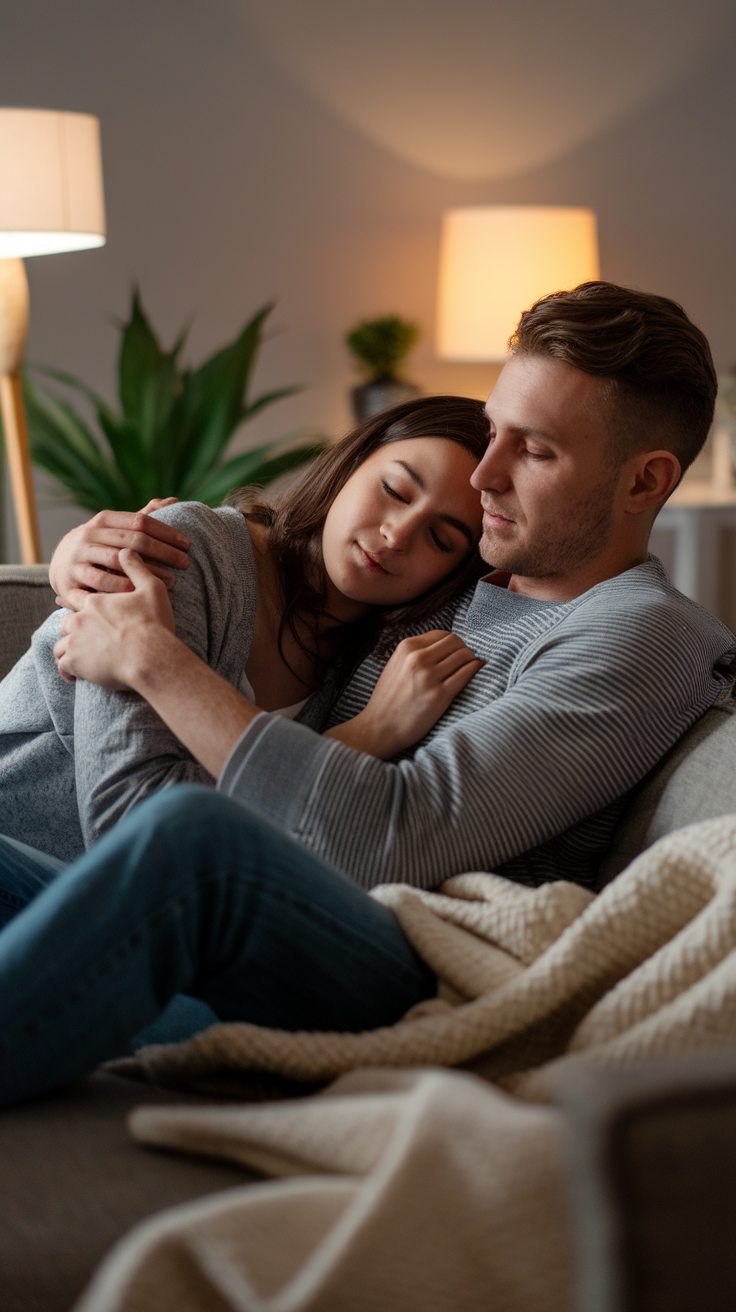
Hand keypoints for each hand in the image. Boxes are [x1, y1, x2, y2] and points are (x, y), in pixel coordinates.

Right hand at [49, 499, 188, 611]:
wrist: (60, 565)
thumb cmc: (100, 545)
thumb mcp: (116, 528)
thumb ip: (143, 516)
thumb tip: (173, 500)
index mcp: (104, 520)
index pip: (140, 521)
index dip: (166, 531)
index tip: (187, 544)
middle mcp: (89, 535)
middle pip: (132, 541)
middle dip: (163, 552)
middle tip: (186, 563)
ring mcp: (78, 557)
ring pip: (115, 563)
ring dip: (146, 573)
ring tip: (171, 582)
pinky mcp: (70, 581)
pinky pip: (98, 586)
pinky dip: (120, 590)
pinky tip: (141, 595)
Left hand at [53, 550, 176, 688]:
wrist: (151, 656)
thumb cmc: (154, 624)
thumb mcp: (152, 589)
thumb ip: (137, 568)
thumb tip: (127, 550)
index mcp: (96, 602)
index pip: (77, 599)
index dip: (74, 602)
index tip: (70, 606)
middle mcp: (80, 619)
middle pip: (66, 623)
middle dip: (72, 629)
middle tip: (77, 637)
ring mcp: (76, 641)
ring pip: (61, 646)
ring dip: (67, 651)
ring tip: (76, 658)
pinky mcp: (76, 663)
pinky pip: (62, 667)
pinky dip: (66, 671)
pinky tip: (72, 677)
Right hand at [325, 630, 483, 758]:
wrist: (379, 728)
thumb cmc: (388, 700)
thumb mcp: (395, 666)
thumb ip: (415, 653)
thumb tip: (444, 646)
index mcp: (406, 648)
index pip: (442, 634)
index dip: (453, 643)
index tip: (455, 653)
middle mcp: (418, 659)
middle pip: (456, 642)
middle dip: (464, 649)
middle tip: (465, 661)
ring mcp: (429, 677)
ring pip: (464, 655)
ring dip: (471, 660)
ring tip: (469, 668)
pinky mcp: (440, 695)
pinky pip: (467, 674)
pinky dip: (476, 670)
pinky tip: (476, 672)